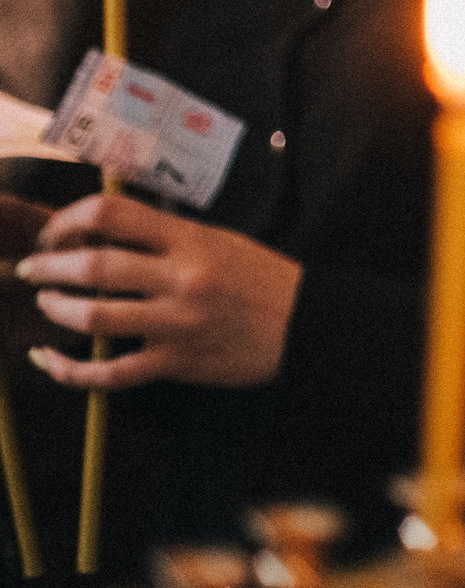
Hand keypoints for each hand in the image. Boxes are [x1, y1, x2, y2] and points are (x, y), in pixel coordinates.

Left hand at [19, 193, 302, 388]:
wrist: (307, 325)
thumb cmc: (264, 279)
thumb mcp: (222, 241)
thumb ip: (169, 236)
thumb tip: (110, 228)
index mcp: (191, 240)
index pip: (114, 213)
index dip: (70, 219)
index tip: (55, 232)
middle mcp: (181, 278)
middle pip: (93, 265)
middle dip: (48, 267)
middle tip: (33, 269)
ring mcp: (177, 324)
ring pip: (94, 317)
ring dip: (56, 309)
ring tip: (46, 304)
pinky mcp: (176, 362)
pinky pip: (110, 374)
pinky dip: (70, 370)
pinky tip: (50, 361)